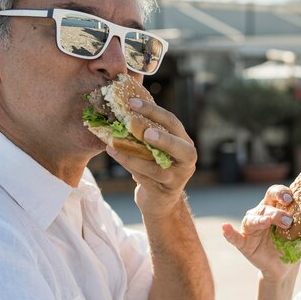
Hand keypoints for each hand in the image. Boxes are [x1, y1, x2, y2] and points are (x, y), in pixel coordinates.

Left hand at [106, 98, 195, 217]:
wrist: (160, 199)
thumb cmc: (155, 166)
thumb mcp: (156, 146)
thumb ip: (148, 128)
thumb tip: (124, 100)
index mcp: (184, 141)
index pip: (172, 122)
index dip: (153, 111)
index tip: (131, 101)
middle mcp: (187, 159)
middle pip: (179, 146)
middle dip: (161, 138)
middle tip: (143, 131)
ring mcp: (178, 176)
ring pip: (158, 165)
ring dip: (134, 154)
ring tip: (114, 143)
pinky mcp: (165, 190)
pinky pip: (146, 176)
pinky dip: (128, 164)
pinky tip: (113, 153)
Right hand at [222, 184, 297, 279]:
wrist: (284, 267)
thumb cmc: (292, 245)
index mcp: (275, 208)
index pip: (276, 194)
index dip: (282, 193)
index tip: (292, 199)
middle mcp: (261, 214)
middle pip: (265, 205)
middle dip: (276, 210)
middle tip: (288, 219)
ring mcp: (251, 228)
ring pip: (252, 219)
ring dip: (261, 220)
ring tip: (268, 223)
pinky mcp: (243, 243)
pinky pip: (234, 237)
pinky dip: (228, 233)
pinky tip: (225, 228)